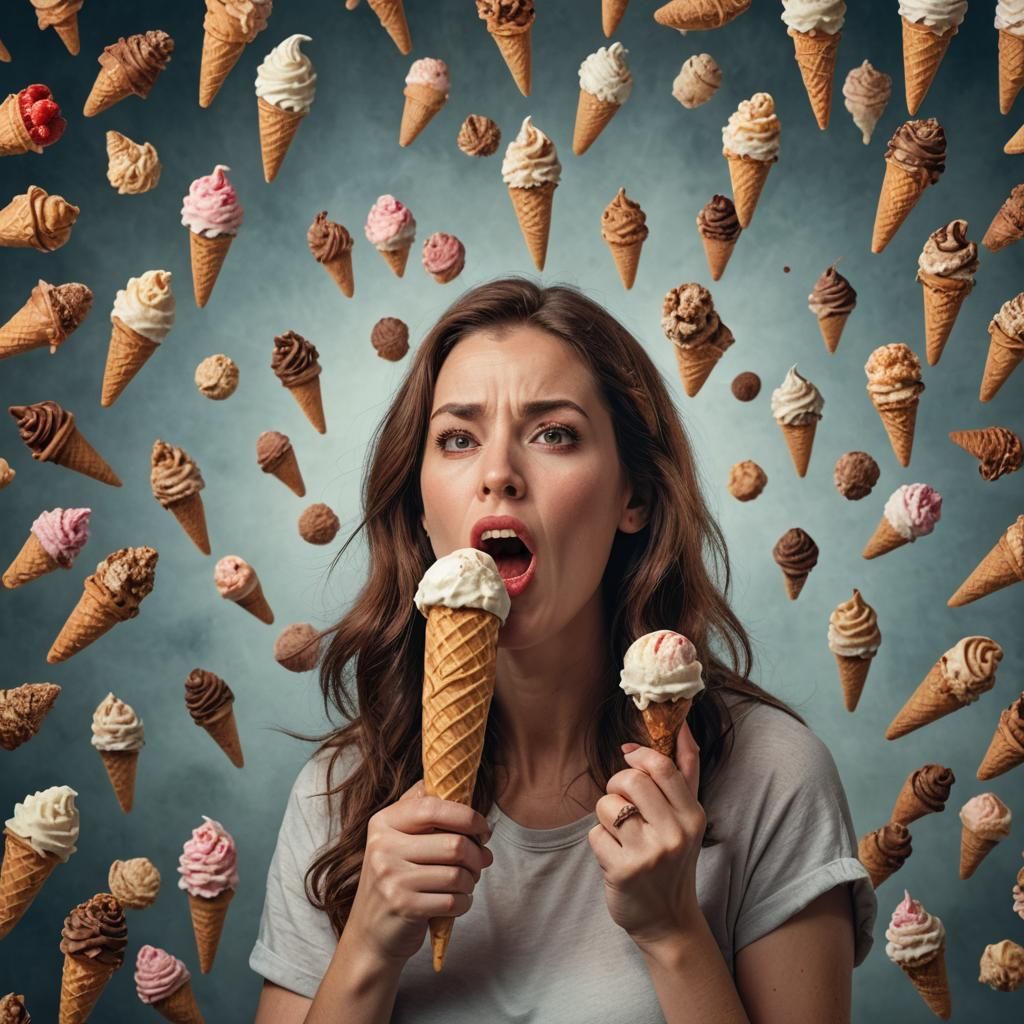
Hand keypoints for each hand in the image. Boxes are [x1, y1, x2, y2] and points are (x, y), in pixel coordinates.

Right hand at [346, 779, 494, 964]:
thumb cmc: (396, 879)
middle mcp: (383, 846)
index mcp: (384, 822)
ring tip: (465, 883)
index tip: (482, 829)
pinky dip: (463, 903)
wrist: (370, 933)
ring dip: (471, 881)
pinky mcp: (403, 906)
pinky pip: (452, 901)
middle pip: (454, 844)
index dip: (468, 816)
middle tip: (479, 862)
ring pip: (457, 874)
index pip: (434, 806)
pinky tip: (456, 902)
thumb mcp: (399, 839)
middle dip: (477, 856)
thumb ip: (424, 809)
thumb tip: (469, 799)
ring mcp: (391, 877)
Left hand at [587, 721, 705, 949]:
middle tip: (623, 801)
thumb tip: (682, 723)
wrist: (668, 920)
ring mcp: (649, 854)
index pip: (662, 766)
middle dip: (617, 783)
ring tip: (621, 834)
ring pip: (607, 804)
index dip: (639, 755)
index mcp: (692, 815)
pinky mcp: (623, 871)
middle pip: (630, 779)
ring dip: (606, 815)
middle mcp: (675, 833)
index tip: (629, 755)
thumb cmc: (674, 858)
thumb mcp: (689, 817)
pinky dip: (600, 842)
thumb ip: (686, 770)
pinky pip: (595, 834)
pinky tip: (615, 857)